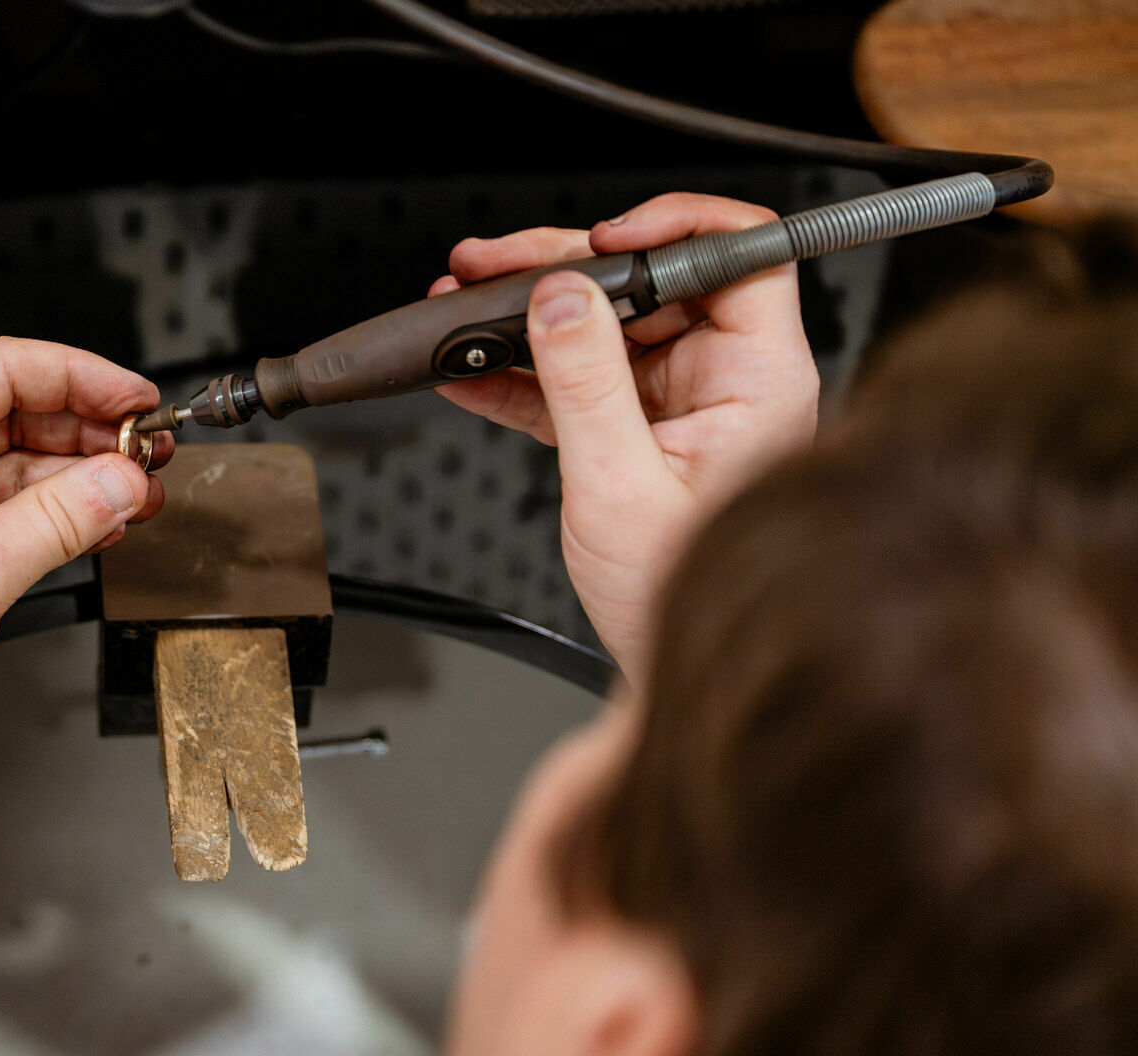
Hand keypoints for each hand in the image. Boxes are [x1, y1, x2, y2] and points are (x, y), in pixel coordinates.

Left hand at [0, 337, 167, 741]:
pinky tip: (93, 523)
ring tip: (134, 496)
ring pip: (9, 460)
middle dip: (87, 435)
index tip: (137, 401)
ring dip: (74, 479)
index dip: (84, 378)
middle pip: (13, 410)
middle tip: (148, 456)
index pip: (6, 367)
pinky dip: (45, 512)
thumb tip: (122, 482)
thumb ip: (63, 518)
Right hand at [430, 193, 819, 682]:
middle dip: (564, 268)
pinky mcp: (638, 432)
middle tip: (491, 267)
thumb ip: (586, 383)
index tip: (600, 238)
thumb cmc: (673, 594)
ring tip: (463, 307)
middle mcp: (727, 379)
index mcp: (756, 379)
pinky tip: (470, 370)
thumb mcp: (620, 485)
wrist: (664, 665)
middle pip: (652, 280)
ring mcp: (681, 404)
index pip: (740, 254)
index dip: (672, 226)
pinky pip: (577, 380)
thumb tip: (562, 298)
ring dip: (530, 317)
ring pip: (606, 324)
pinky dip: (523, 374)